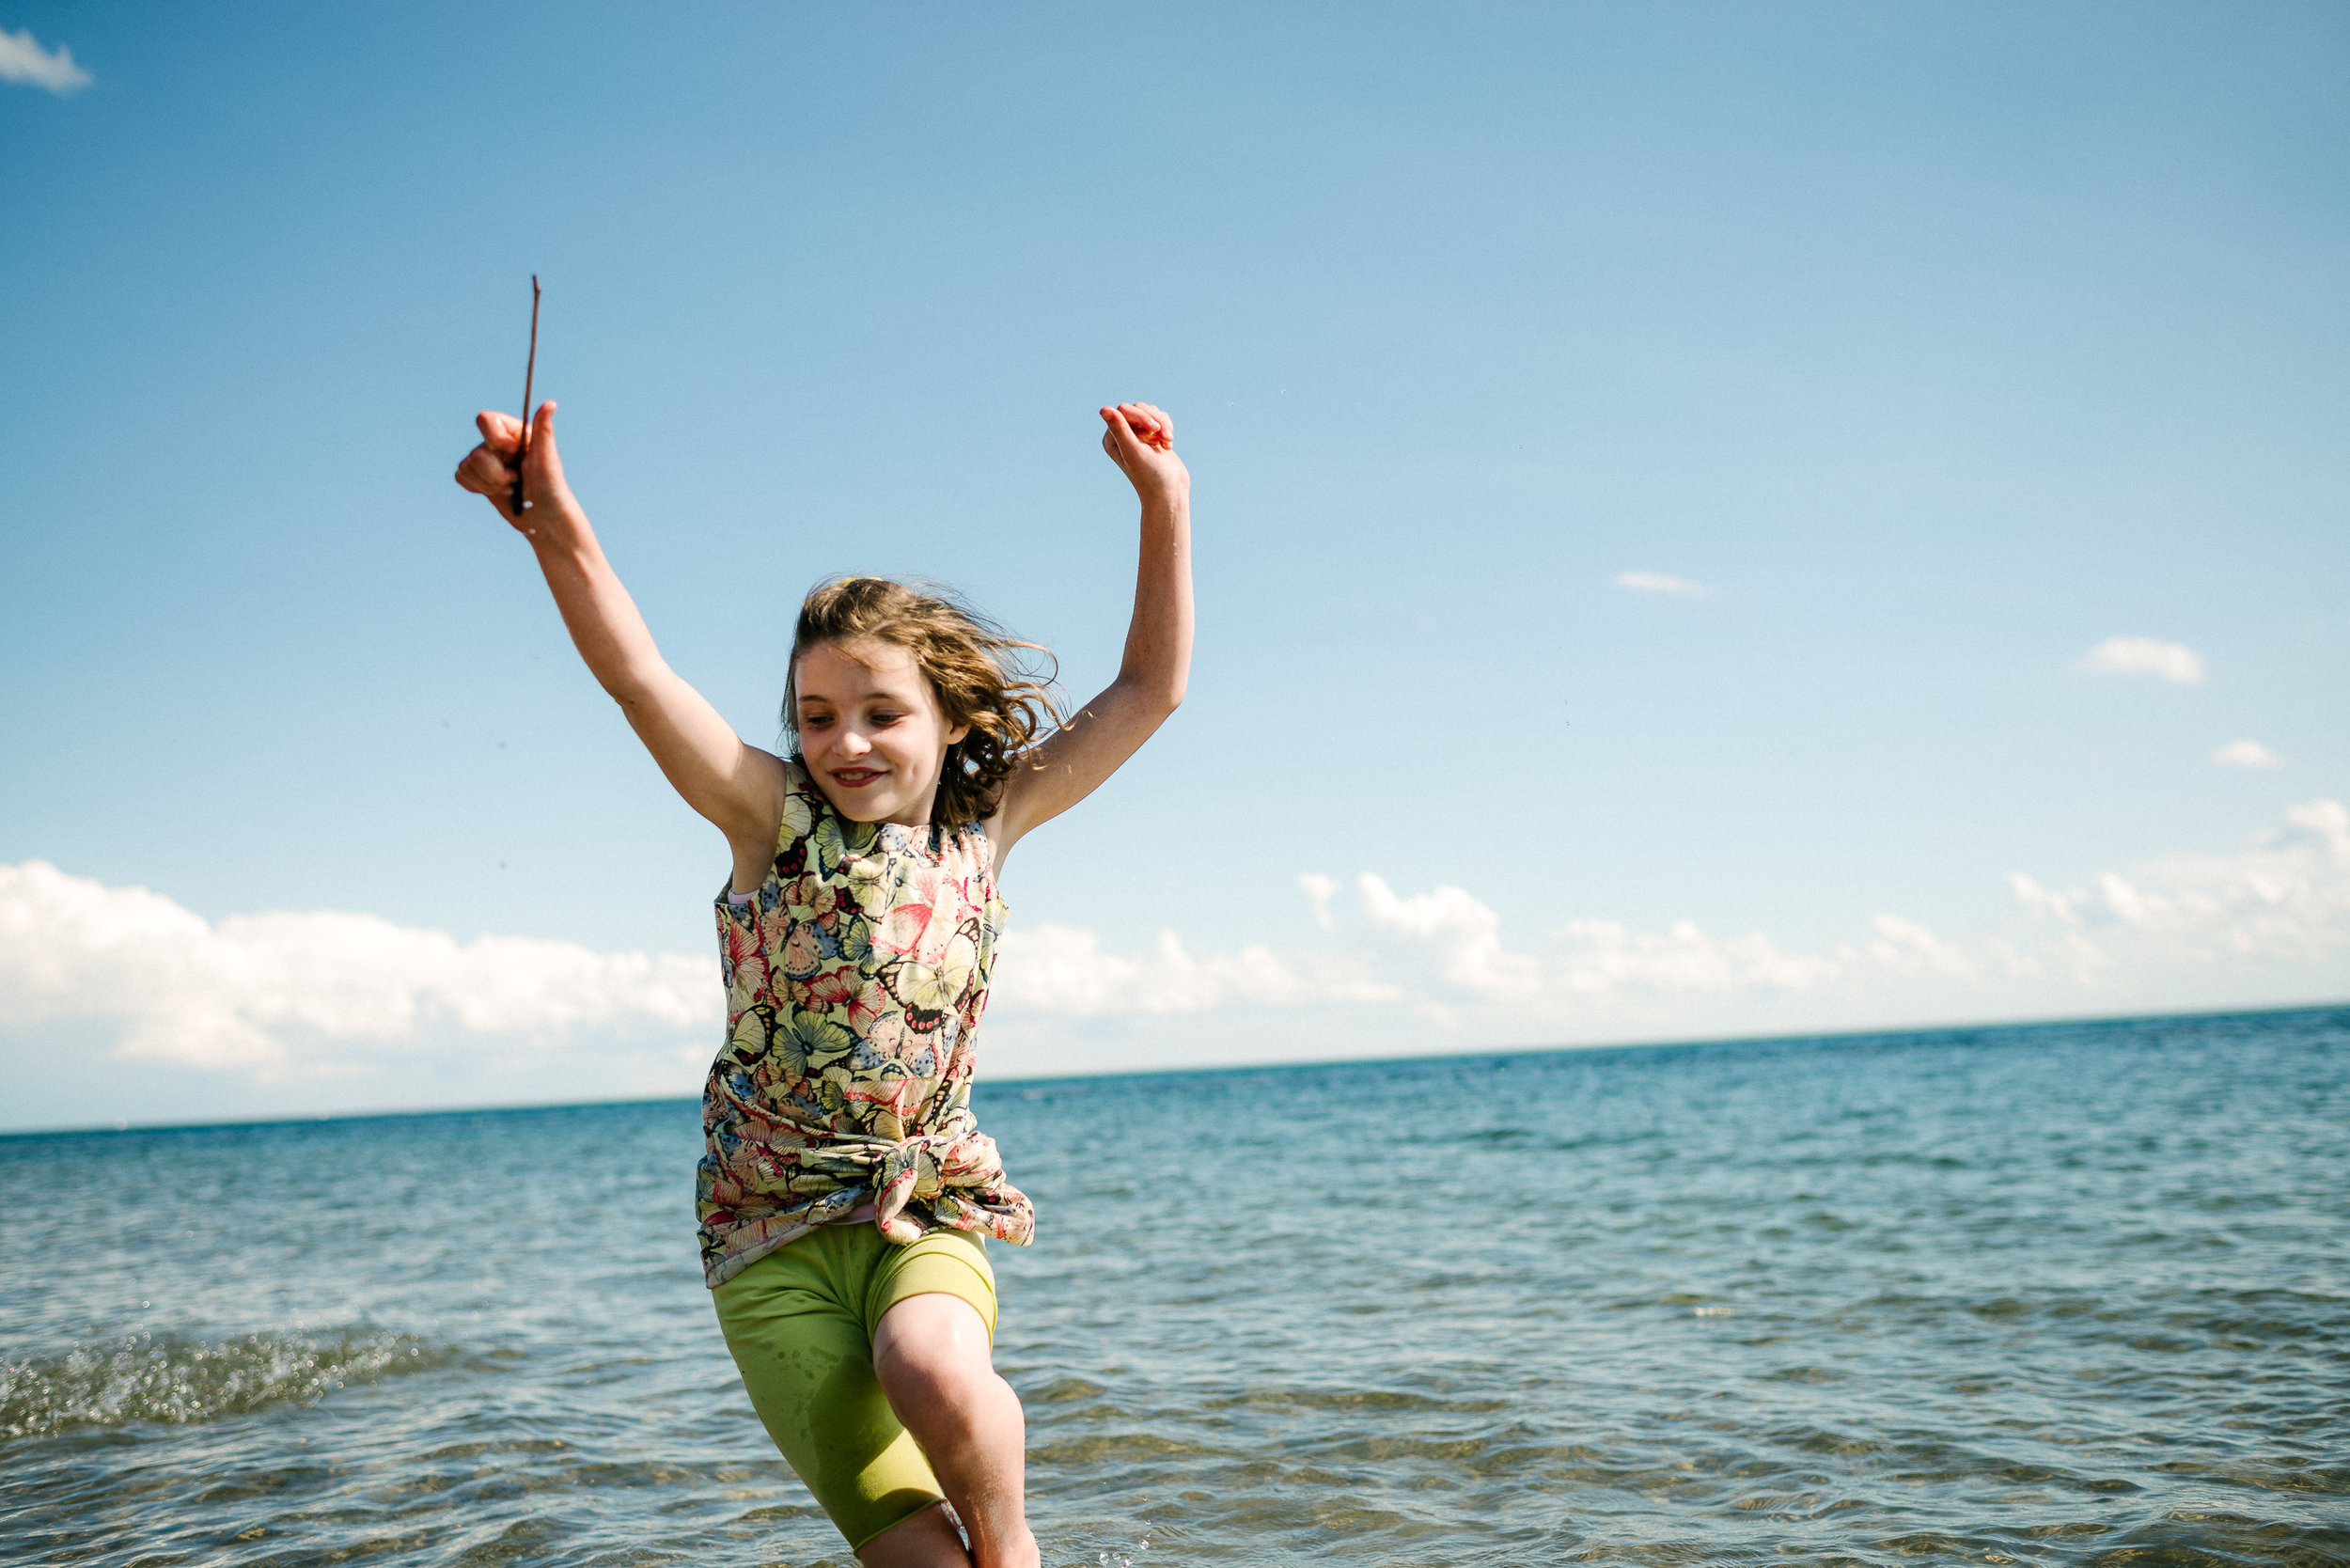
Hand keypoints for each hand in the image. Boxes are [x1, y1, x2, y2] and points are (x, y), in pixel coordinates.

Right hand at [454, 400, 575, 534]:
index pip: (485, 420)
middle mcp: (498, 442)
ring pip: (467, 465)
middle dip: (494, 472)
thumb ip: (543, 431)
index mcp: (514, 432)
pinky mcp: (477, 476)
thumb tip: (550, 403)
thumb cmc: (551, 489)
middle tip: (515, 480)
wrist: (544, 519)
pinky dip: (478, 487)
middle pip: (476, 450)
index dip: (495, 440)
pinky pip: (461, 476)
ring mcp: (486, 459)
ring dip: (489, 483)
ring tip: (510, 488)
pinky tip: (497, 492)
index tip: (513, 455)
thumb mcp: (547, 460)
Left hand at [1099, 402, 1188, 506]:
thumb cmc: (1150, 475)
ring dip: (1163, 424)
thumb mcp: (1133, 451)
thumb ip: (1119, 429)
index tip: (1153, 430)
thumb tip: (1103, 408)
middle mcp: (1123, 436)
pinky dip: (1167, 428)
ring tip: (1167, 441)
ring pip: (1151, 411)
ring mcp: (1139, 435)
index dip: (1141, 416)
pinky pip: (1160, 418)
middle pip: (1138, 408)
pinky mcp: (1153, 436)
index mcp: (1112, 439)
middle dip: (1154, 419)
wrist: (1170, 491)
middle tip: (1164, 436)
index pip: (1124, 410)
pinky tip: (1168, 445)